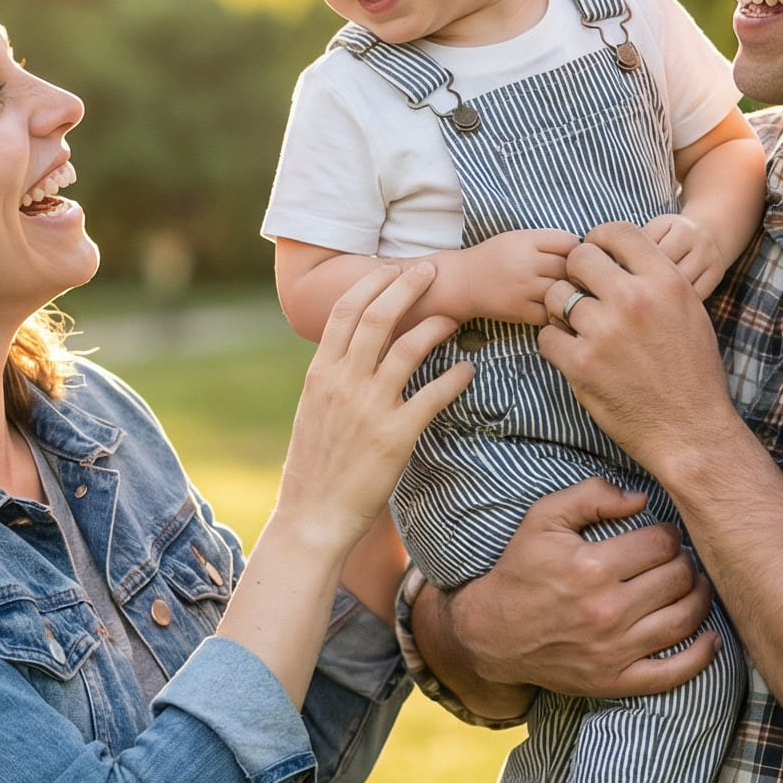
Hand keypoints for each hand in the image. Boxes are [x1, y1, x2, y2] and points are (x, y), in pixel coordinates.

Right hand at [276, 261, 470, 553]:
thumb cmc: (315, 467)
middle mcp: (342, 383)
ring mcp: (369, 408)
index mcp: (320, 373)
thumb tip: (352, 351)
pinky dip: (455, 378)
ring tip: (455, 316)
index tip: (393, 267)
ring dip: (436, 325)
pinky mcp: (395, 437)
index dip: (372, 282)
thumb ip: (332, 377)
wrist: (313, 515)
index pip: (344, 311)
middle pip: (377, 315)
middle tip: (431, 269)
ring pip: (407, 347)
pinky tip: (469, 370)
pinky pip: (432, 396)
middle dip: (407, 284)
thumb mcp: (314, 410)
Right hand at [420, 479, 716, 705]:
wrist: (491, 633)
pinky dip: (700, 656)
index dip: (668, 534)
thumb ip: (591, 496)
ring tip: (691, 586)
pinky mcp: (614, 681)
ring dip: (698, 598)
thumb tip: (641, 500)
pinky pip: (672, 673)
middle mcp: (606, 611)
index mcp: (591, 567)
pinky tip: (711, 638)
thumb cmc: (521, 570)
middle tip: (675, 560)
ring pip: (684, 619)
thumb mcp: (543, 518)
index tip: (661, 536)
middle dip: (684, 562)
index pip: (660, 544)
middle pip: (677, 578)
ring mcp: (613, 650)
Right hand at [449, 228, 578, 325]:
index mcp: (526, 240)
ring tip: (572, 296)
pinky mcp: (519, 311)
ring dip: (572, 295)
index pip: (570, 243)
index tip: (578, 259)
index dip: (580, 251)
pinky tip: (559, 310)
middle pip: (569, 268)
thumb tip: (586, 251)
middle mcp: (525, 263)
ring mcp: (523, 288)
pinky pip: (551, 314)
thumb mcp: (519, 238)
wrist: (463, 282)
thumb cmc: (495, 258)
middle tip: (580, 280)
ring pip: (563, 292)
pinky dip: (559, 314)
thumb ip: (549, 241)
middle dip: (579, 274)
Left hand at [541, 223, 739, 482]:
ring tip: (579, 328)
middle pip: (579, 258)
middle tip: (583, 295)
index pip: (616, 231)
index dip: (599, 241)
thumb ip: (656, 278)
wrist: (690, 429)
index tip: (597, 258)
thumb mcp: (689, 311)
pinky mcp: (580, 364)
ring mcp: (603, 332)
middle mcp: (633, 300)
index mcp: (665, 281)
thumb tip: (621, 256)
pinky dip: (555, 344)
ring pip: (556, 297)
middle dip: (576, 274)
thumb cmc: (692, 372)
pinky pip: (547, 337)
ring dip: (562, 311)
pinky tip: (574, 354)